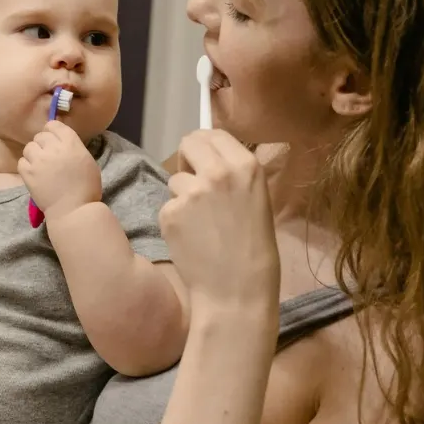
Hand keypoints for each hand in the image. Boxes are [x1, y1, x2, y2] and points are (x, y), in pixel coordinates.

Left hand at [18, 120, 101, 221]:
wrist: (73, 210)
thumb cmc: (86, 188)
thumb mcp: (87, 160)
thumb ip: (73, 147)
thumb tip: (60, 142)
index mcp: (71, 143)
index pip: (53, 125)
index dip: (52, 132)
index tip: (54, 141)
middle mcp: (53, 148)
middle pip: (40, 136)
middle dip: (43, 145)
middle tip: (48, 157)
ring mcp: (39, 160)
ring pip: (29, 147)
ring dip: (34, 155)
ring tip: (40, 166)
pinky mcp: (28, 173)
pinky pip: (21, 161)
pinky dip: (27, 166)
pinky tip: (34, 174)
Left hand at [159, 130, 279, 314]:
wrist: (237, 290)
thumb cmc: (253, 250)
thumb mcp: (256, 199)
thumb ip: (233, 175)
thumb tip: (207, 156)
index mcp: (246, 165)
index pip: (214, 133)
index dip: (204, 148)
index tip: (203, 161)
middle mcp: (218, 171)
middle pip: (189, 142)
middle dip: (188, 160)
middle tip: (195, 185)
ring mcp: (192, 192)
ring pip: (175, 179)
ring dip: (181, 197)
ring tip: (201, 225)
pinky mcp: (170, 213)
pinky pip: (167, 207)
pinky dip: (174, 221)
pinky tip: (190, 240)